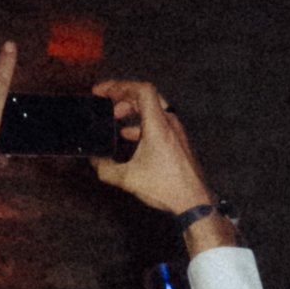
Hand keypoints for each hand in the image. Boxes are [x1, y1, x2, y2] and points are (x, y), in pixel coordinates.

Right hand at [93, 78, 213, 223]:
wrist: (194, 202)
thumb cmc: (167, 189)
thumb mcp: (127, 179)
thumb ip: (105, 168)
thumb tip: (95, 161)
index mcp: (158, 126)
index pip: (142, 90)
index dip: (119, 86)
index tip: (102, 92)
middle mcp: (170, 124)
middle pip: (146, 95)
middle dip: (123, 97)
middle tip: (107, 105)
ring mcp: (176, 132)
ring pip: (153, 108)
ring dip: (132, 110)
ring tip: (116, 120)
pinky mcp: (179, 141)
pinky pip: (159, 122)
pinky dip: (141, 123)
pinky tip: (130, 136)